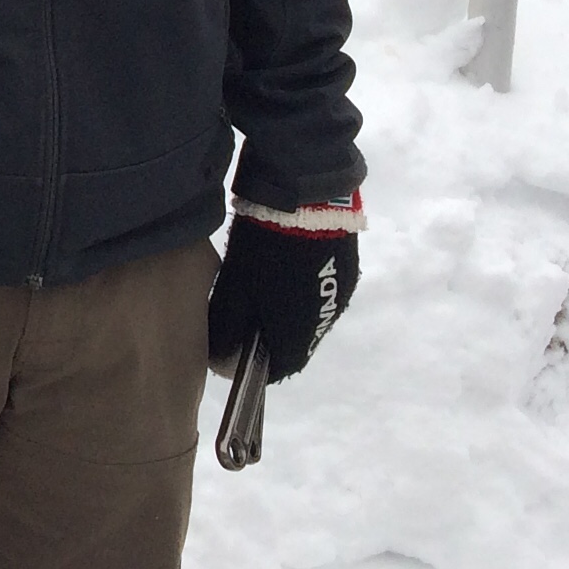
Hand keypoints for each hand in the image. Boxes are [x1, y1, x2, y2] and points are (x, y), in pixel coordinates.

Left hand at [208, 194, 363, 384]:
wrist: (304, 200)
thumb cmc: (263, 251)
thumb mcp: (235, 291)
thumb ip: (229, 331)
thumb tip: (222, 363)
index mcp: (299, 333)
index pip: (282, 368)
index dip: (258, 367)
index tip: (237, 355)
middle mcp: (326, 320)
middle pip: (297, 344)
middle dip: (271, 340)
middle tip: (245, 322)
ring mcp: (340, 294)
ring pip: (310, 318)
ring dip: (287, 316)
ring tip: (261, 296)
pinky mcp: (347, 270)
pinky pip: (321, 294)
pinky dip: (300, 295)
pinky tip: (282, 275)